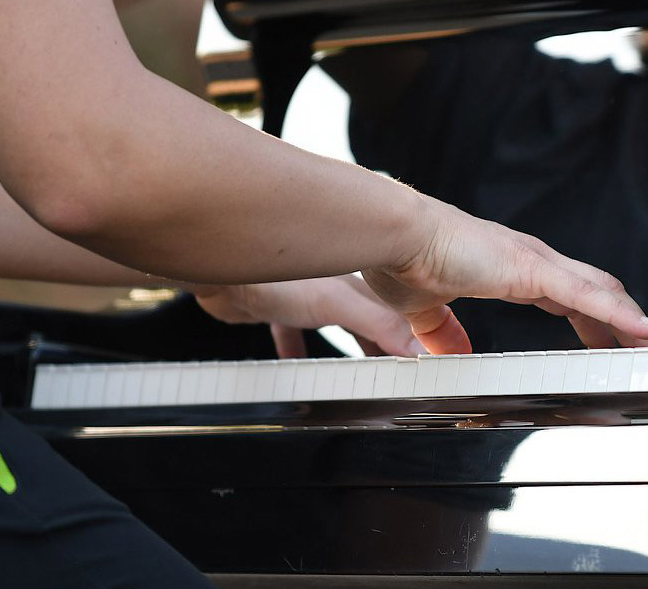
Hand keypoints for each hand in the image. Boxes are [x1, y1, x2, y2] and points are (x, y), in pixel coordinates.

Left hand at [193, 275, 425, 358]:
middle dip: (388, 346)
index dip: (415, 336)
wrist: (218, 275)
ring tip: (363, 373)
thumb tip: (414, 348)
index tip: (429, 358)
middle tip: (401, 372)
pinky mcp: (277, 309)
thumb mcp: (336, 304)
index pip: (397, 316)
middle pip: (371, 324)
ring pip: (339, 328)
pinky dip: (300, 351)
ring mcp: (306, 297)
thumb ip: (376, 324)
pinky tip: (298, 365)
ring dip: (352, 349)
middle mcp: (335, 289)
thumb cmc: (273, 278)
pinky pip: (294, 333)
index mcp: (356, 286)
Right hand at [364, 198, 647, 355]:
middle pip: (595, 291)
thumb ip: (441, 332)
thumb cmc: (402, 259)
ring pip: (602, 291)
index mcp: (509, 268)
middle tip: (644, 352)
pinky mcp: (532, 268)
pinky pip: (588, 295)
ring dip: (632, 321)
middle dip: (622, 322)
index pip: (566, 294)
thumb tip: (448, 356)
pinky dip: (620, 312)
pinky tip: (645, 329)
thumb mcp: (424, 310)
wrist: (395, 235)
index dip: (591, 319)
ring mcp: (536, 261)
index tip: (605, 343)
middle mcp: (531, 260)